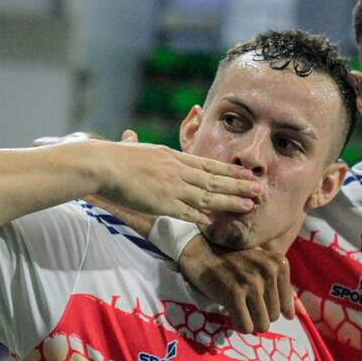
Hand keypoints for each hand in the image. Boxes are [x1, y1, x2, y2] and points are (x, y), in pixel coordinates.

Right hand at [32, 131, 262, 224]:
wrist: (101, 164)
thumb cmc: (114, 157)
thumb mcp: (136, 148)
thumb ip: (145, 150)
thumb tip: (134, 138)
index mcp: (173, 157)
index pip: (209, 164)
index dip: (231, 171)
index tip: (248, 174)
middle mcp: (177, 170)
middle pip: (215, 179)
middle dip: (239, 185)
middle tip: (260, 189)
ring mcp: (171, 187)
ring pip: (207, 196)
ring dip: (230, 202)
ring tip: (250, 206)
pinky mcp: (161, 202)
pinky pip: (186, 212)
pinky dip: (201, 217)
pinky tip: (215, 222)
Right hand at [178, 235, 294, 332]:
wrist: (203, 253)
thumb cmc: (234, 262)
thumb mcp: (261, 266)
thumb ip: (279, 287)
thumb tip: (291, 316)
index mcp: (278, 264)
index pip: (285, 305)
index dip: (270, 308)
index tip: (254, 300)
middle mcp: (268, 271)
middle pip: (274, 316)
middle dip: (259, 315)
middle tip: (244, 303)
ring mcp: (252, 283)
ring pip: (262, 324)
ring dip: (250, 322)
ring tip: (239, 309)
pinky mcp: (234, 294)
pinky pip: (246, 326)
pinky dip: (239, 325)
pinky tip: (232, 314)